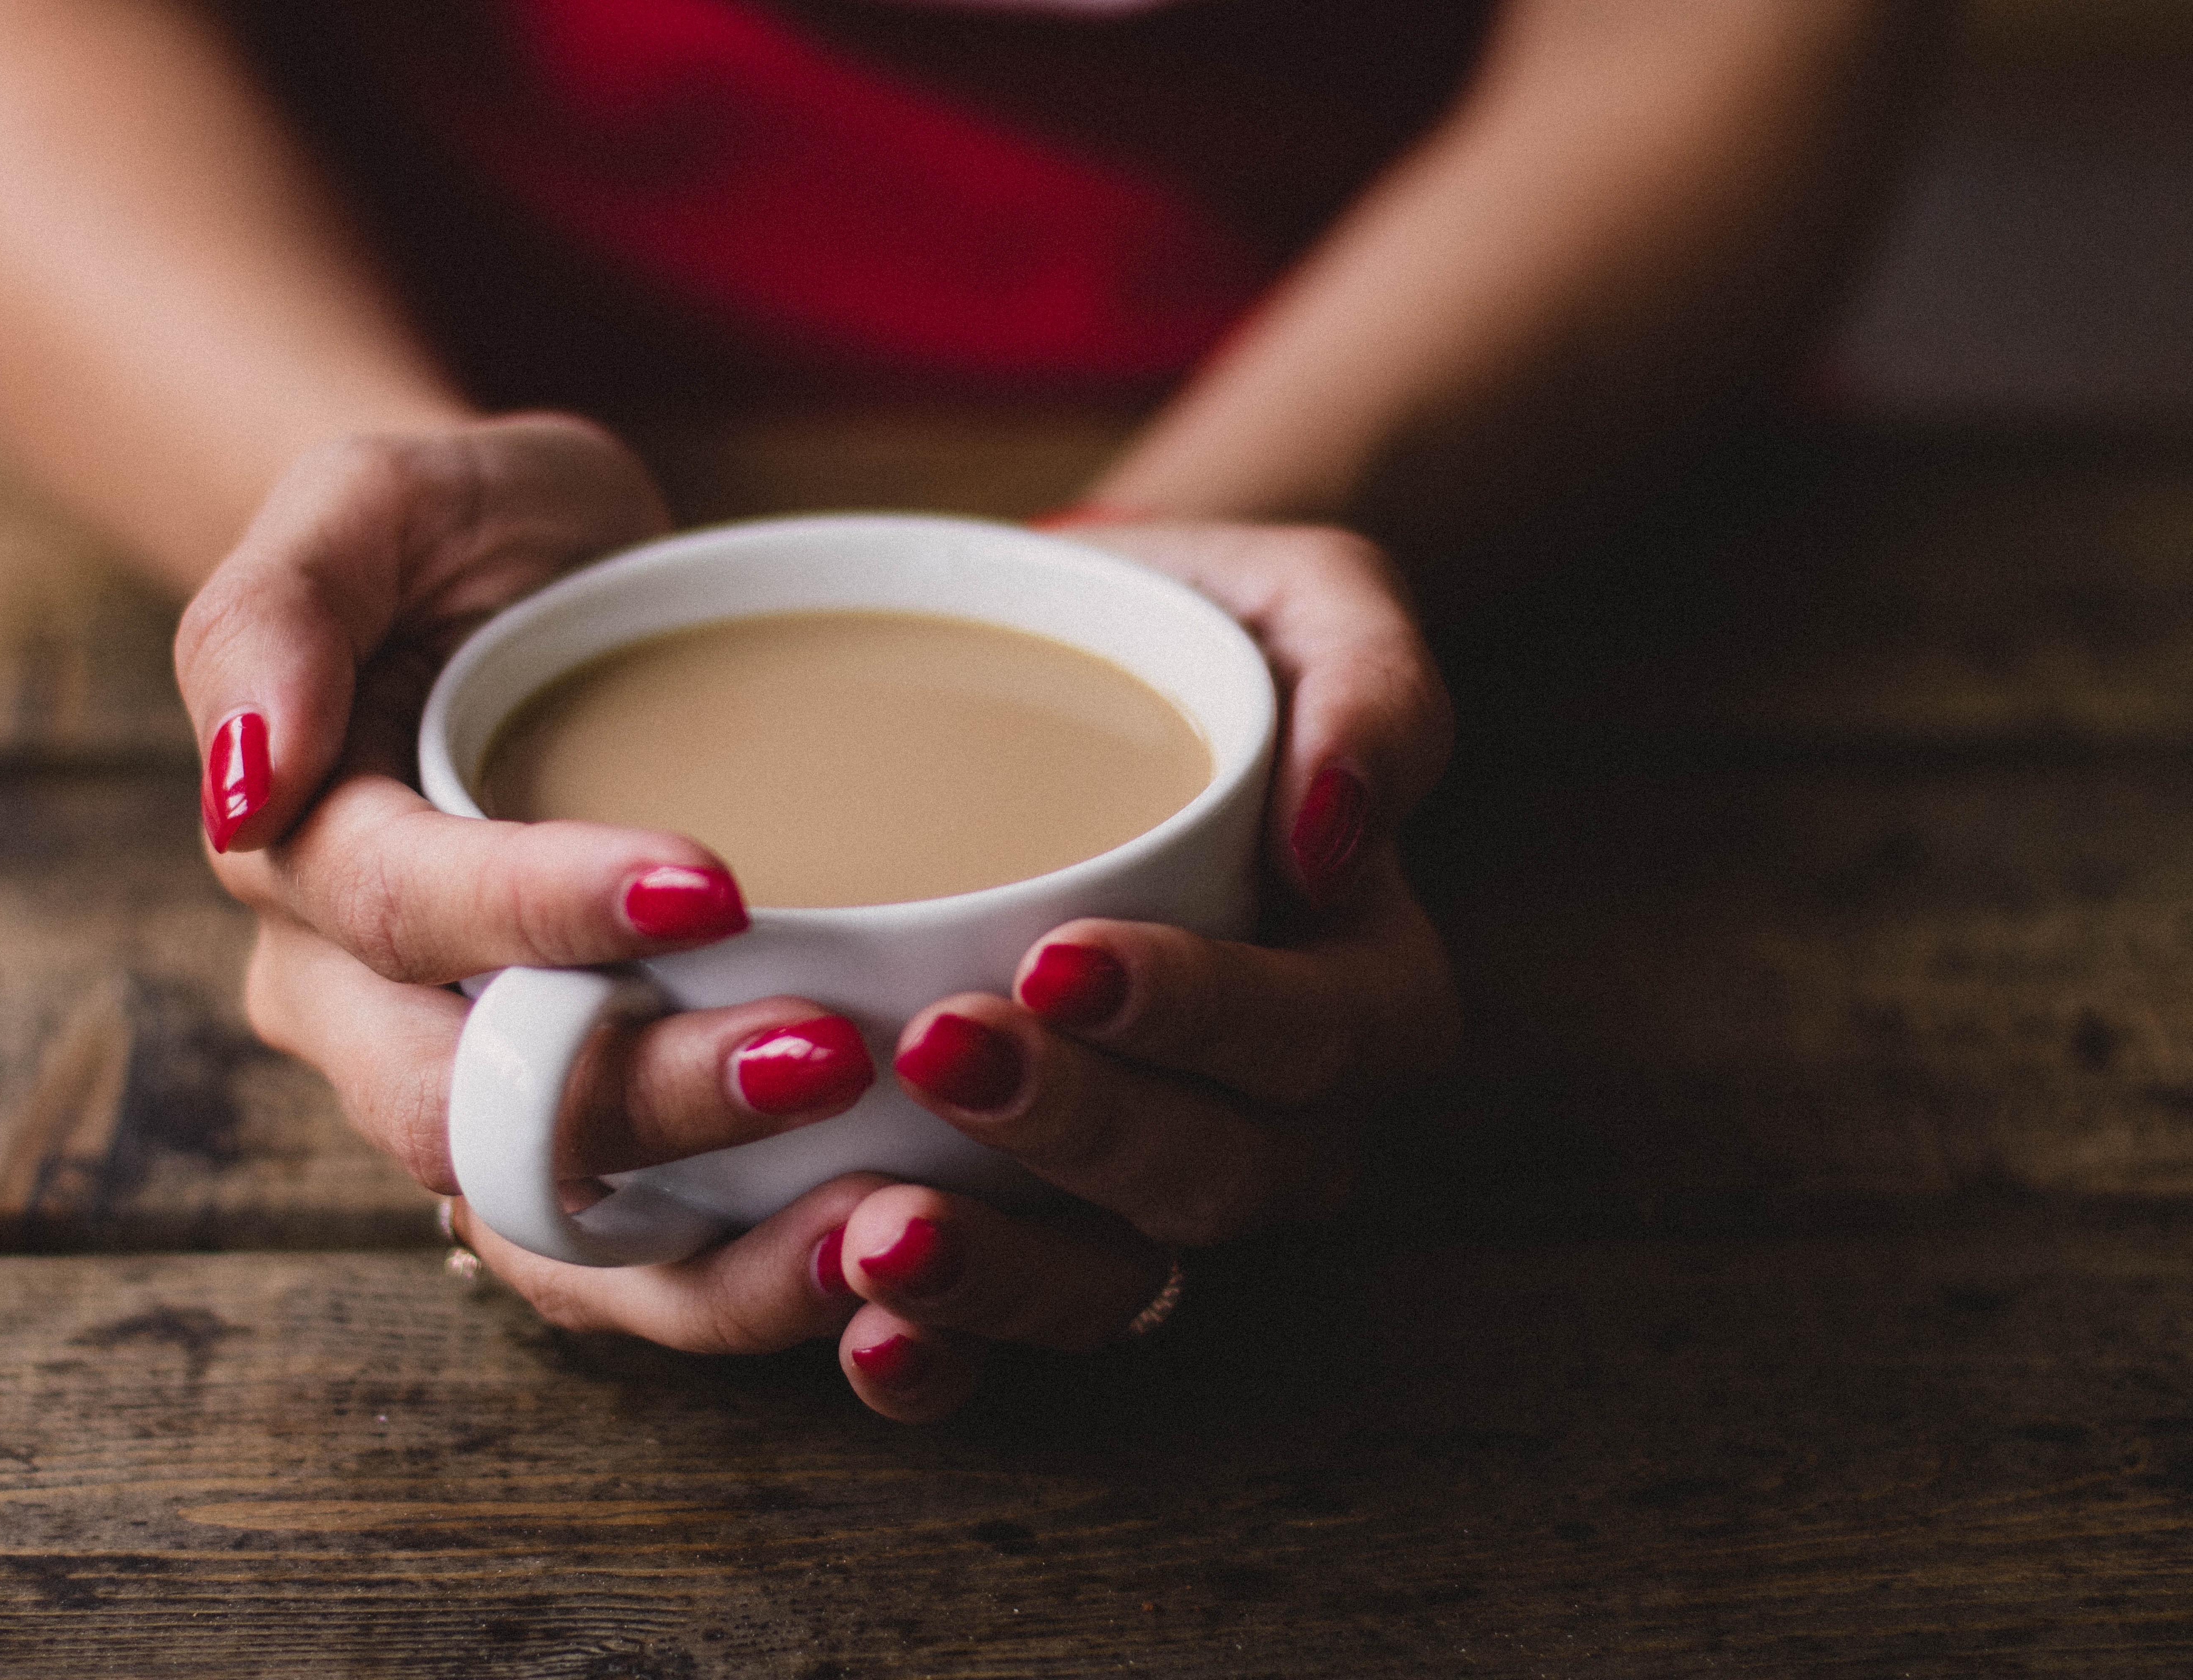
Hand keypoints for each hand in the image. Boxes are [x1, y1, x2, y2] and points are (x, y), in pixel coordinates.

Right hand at [174, 413, 876, 1217]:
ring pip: (545, 1232)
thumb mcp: (370, 499)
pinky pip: (628, 1260)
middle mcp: (361, 1010)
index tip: (715, 885)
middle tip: (828, 1055)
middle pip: (470, 1107)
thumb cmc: (460, 537)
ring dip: (706, 1256)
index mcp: (301, 859)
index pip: (403, 912)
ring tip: (875, 1223)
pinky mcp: (580, 1137)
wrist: (540, 598)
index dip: (543, 909)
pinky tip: (869, 1255)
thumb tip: (243, 781)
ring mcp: (469, 1088)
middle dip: (647, 1102)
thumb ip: (274, 610)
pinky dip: (739, 1284)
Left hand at [444, 521, 1457, 1423]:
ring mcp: (1163, 1183)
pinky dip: (950, 1351)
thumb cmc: (1192, 637)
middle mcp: (1278, 1113)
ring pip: (1124, 1279)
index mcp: (1362, 982)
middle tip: (945, 1054)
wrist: (1060, 686)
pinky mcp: (1048, 1217)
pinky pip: (1022, 1318)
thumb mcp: (1306, 599)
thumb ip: (1370, 685)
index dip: (1203, 1015)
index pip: (1319, 1034)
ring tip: (879, 1233)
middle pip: (1220, 1173)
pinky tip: (862, 1332)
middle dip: (1086, 1132)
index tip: (1061, 959)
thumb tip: (1337, 835)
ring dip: (1007, 1275)